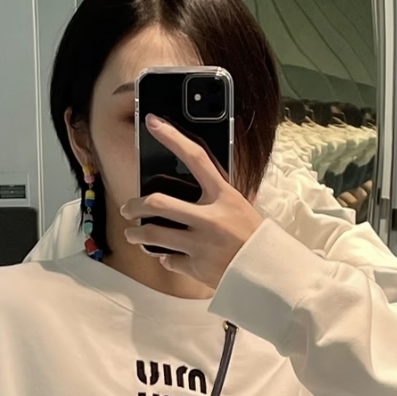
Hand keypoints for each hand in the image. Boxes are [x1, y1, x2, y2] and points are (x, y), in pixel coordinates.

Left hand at [119, 115, 263, 291]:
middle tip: (128, 208)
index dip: (172, 137)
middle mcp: (209, 218)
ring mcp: (200, 244)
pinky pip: (169, 260)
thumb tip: (184, 189)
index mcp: (224, 196)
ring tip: (132, 234)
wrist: (268, 273)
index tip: (152, 122)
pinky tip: (167, 256)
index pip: (195, 157)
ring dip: (137, 234)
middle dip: (135, 206)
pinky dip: (165, 258)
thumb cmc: (253, 237)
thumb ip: (214, 197)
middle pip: (158, 203)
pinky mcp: (196, 267)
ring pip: (153, 235)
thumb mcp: (239, 207)